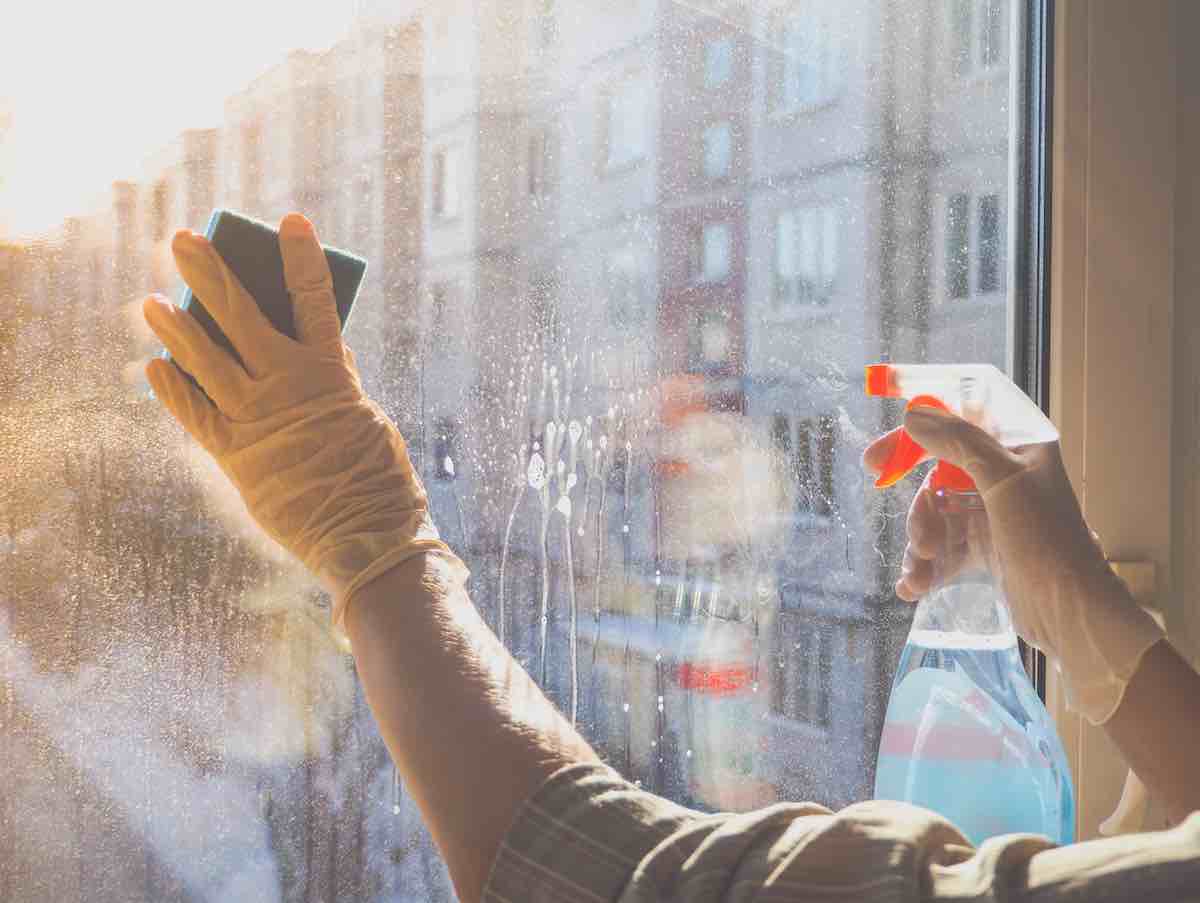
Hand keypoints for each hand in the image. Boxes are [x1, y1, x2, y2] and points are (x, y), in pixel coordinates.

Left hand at [143, 214, 462, 624]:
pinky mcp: (235, 455)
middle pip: (240, 316)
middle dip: (208, 273)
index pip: (315, 298)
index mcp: (329, 372)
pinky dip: (173, 389)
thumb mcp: (363, 415)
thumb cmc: (375, 475)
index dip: (301, 256)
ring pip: (205, 360)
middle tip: (180, 239)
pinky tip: (154, 365)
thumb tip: (311, 349)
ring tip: (149, 301)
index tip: (290, 219)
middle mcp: (287, 386)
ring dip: (174, 327)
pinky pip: (195, 414)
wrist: (363, 534)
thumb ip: (333, 377)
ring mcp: (256, 419)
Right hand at [863, 406, 1162, 723]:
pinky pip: (943, 546)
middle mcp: (1005, 476)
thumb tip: (915, 415)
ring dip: (920, 537)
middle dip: (916, 491)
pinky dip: (925, 565)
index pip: (963, 419)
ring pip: (937, 512)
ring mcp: (992, 514)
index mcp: (1019, 448)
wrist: (1071, 615)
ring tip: (921, 566)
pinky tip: (913, 586)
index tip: (886, 445)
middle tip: (876, 486)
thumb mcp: (1005, 481)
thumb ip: (960, 442)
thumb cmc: (1048, 542)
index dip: (921, 425)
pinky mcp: (984, 550)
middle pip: (940, 469)